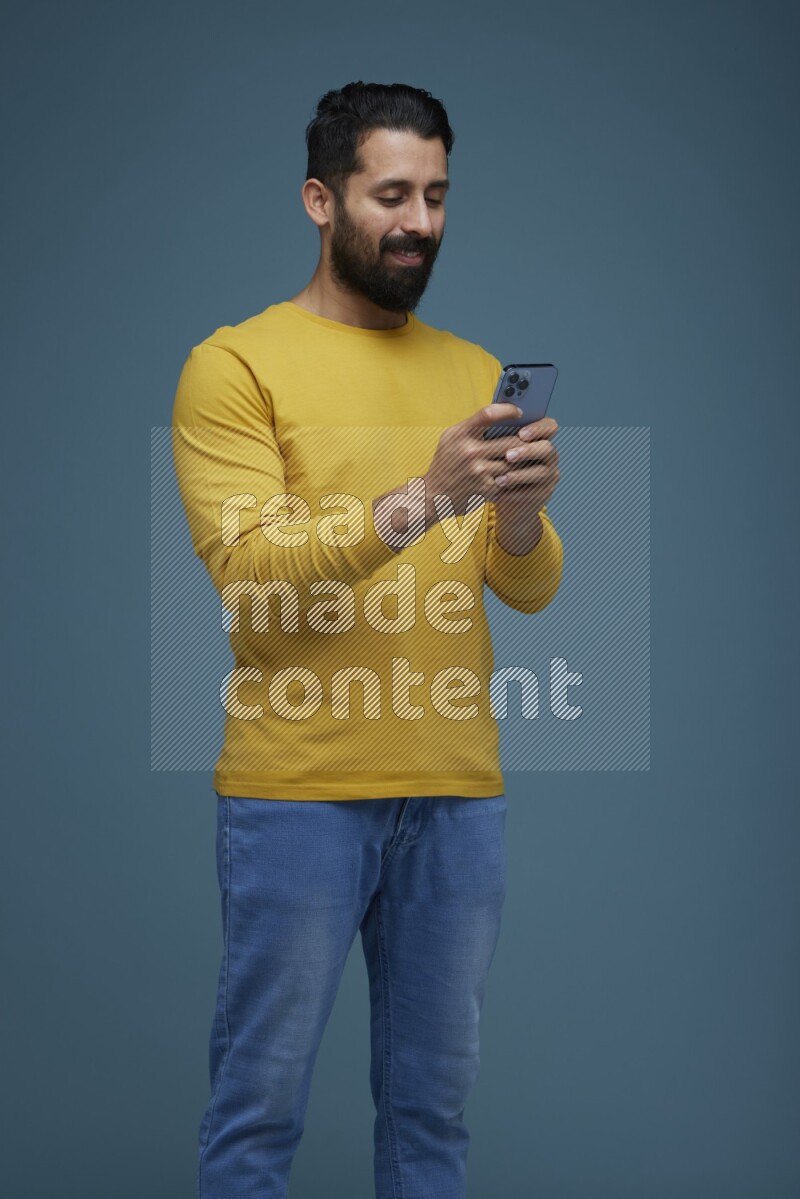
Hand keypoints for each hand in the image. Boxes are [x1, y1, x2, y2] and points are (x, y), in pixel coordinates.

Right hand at [424, 401, 536, 517]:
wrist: (434, 496)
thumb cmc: (445, 463)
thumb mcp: (450, 438)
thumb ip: (472, 426)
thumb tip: (501, 414)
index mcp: (460, 434)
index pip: (489, 414)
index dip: (508, 410)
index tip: (519, 412)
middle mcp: (470, 451)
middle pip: (510, 439)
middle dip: (526, 439)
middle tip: (536, 436)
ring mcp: (480, 471)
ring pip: (514, 460)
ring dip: (525, 457)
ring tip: (533, 453)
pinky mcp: (487, 488)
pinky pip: (510, 477)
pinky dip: (518, 474)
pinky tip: (523, 472)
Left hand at [493, 416, 559, 514]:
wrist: (502, 493)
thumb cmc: (497, 463)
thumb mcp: (497, 448)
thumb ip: (500, 437)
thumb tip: (493, 428)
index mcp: (541, 437)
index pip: (549, 426)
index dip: (538, 428)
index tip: (521, 434)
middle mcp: (549, 455)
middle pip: (547, 448)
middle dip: (527, 451)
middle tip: (508, 456)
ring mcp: (550, 474)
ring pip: (541, 472)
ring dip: (519, 475)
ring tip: (498, 480)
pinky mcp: (544, 493)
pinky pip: (534, 493)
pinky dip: (515, 494)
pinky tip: (499, 494)